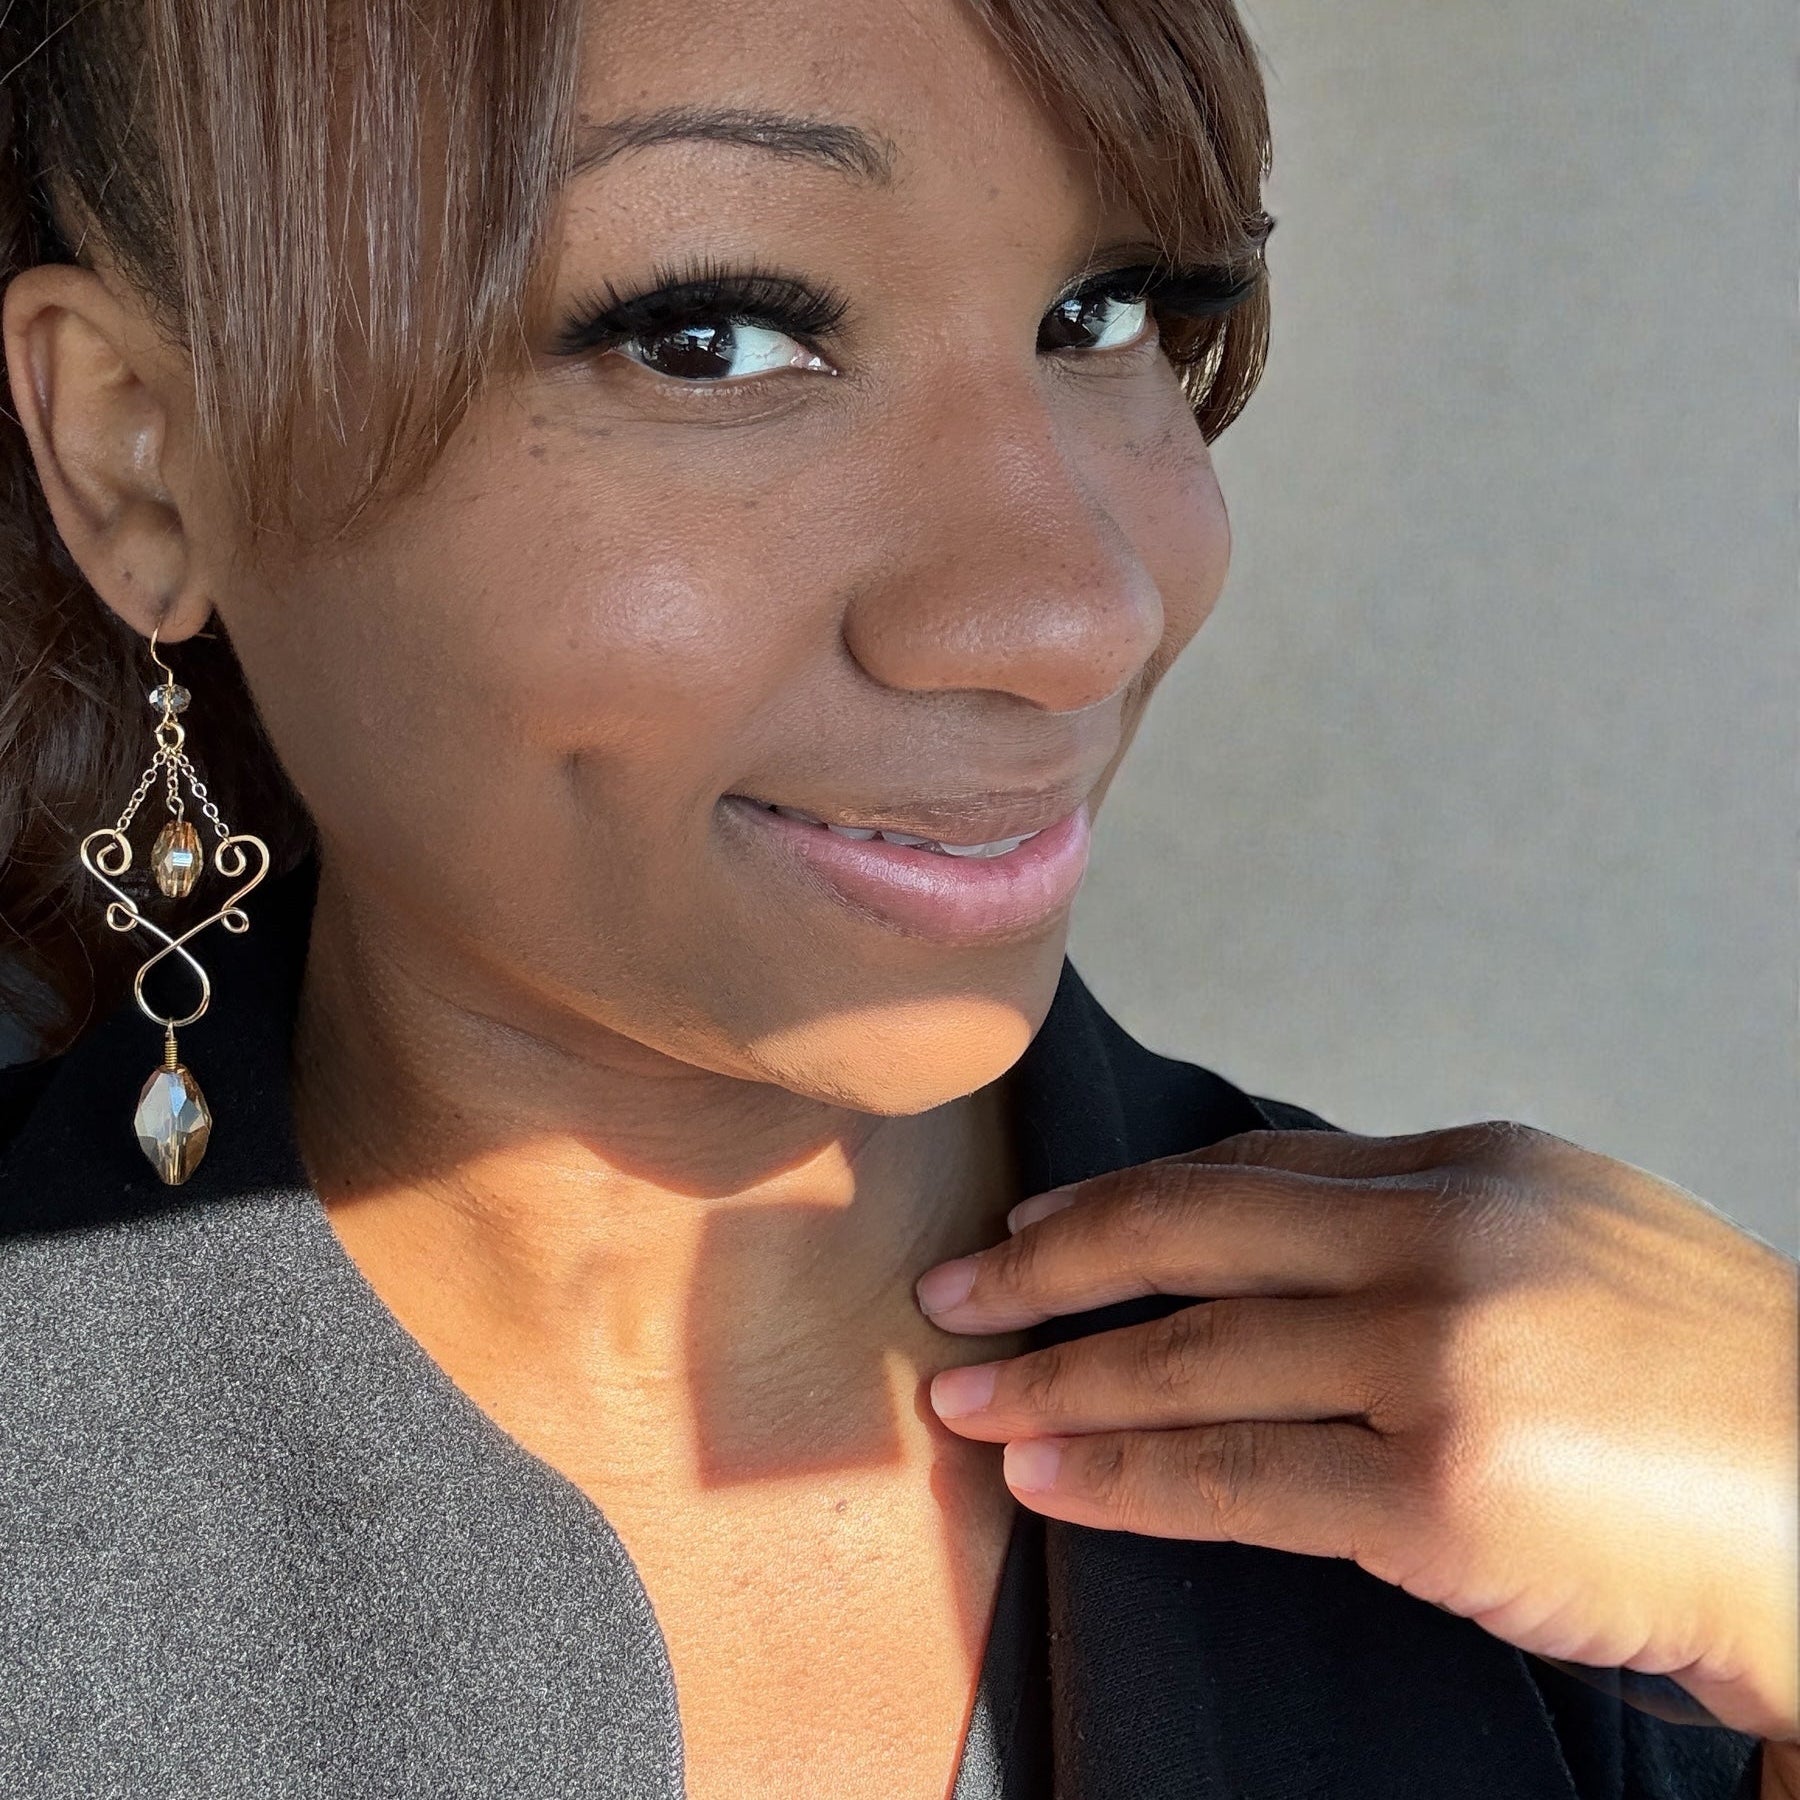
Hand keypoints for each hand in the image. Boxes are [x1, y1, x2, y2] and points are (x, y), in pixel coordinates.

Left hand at [915, 1121, 1798, 1740]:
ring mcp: (1441, 1353)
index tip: (1045, 1218)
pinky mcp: (1441, 1483)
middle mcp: (1448, 1233)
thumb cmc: (1719, 1395)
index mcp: (1478, 1164)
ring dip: (1059, 1376)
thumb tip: (1271, 1244)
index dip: (1129, 1195)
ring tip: (970, 1399)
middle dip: (1053, 1258)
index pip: (1257, 1163)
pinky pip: (1237, 1475)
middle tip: (958, 1286)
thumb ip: (1428, 1231)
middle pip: (1193, 1226)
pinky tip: (1054, 1477)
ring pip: (1192, 1353)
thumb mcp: (1575, 1250)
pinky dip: (1126, 1475)